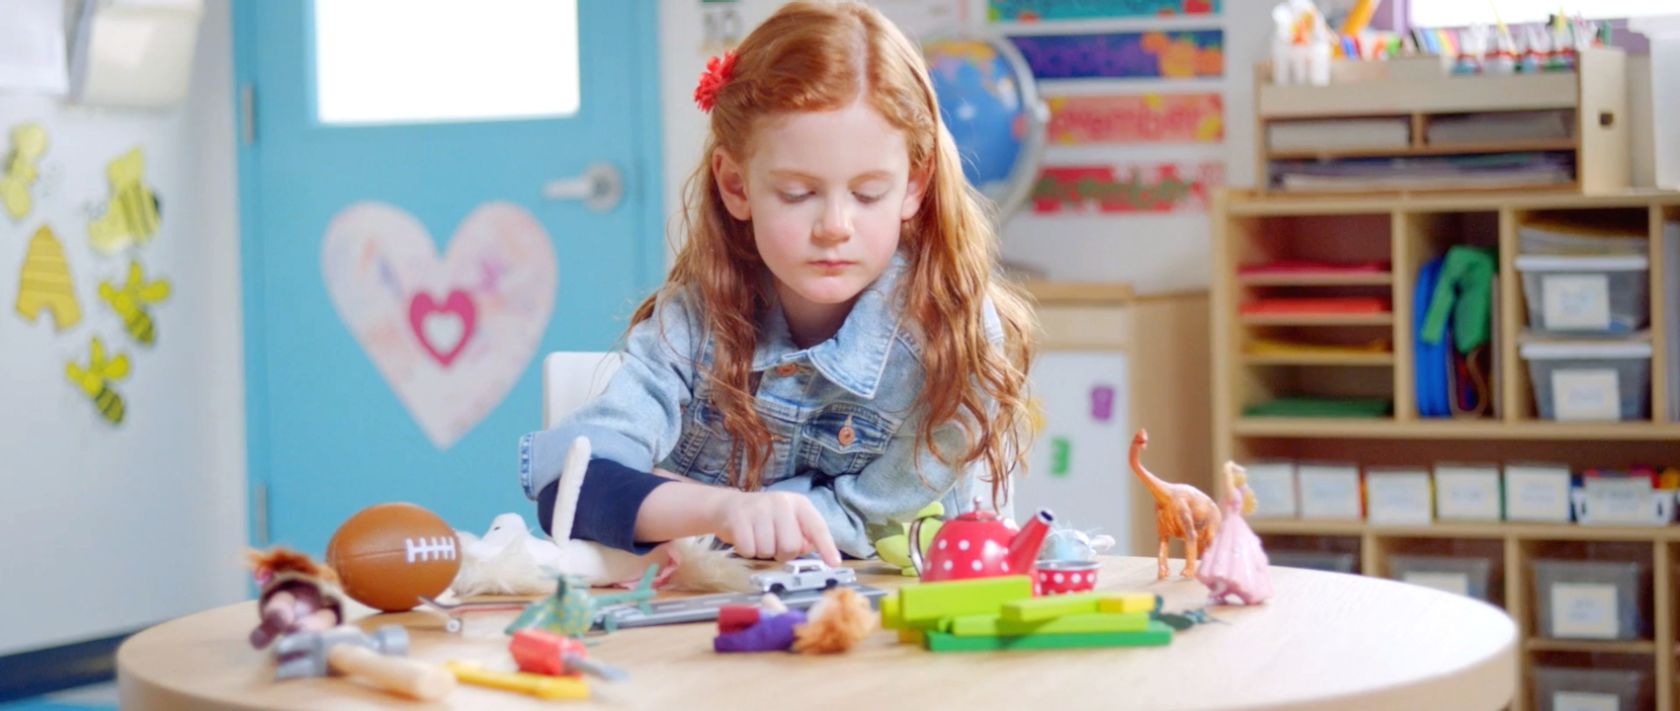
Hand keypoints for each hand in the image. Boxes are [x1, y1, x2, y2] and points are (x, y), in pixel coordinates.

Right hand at [714, 491, 840, 565]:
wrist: (729, 506)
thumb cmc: (765, 518)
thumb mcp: (788, 521)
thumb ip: (803, 535)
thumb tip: (809, 548)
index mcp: (798, 504)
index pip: (817, 527)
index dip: (826, 547)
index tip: (834, 563)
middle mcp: (781, 502)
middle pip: (791, 546)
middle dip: (782, 553)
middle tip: (774, 544)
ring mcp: (759, 509)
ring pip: (768, 550)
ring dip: (763, 552)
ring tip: (758, 538)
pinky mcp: (739, 518)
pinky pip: (749, 550)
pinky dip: (747, 551)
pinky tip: (746, 539)